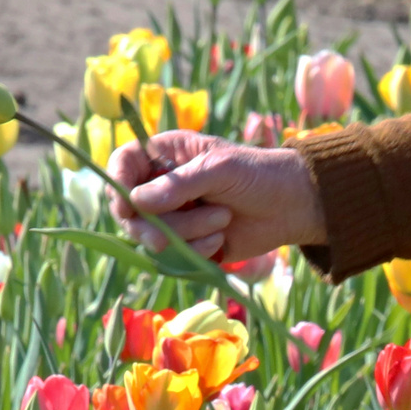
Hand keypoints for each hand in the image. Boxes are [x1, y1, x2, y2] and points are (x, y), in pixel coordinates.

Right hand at [106, 130, 326, 263]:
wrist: (293, 206)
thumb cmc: (260, 174)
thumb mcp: (222, 169)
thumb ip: (181, 184)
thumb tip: (137, 201)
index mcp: (168, 154)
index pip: (123, 164)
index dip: (118, 185)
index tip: (128, 206)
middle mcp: (164, 184)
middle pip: (129, 209)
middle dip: (152, 224)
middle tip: (166, 239)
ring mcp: (174, 215)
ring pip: (152, 235)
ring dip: (185, 234)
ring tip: (222, 220)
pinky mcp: (187, 241)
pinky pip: (173, 255)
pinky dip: (195, 251)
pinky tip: (221, 240)